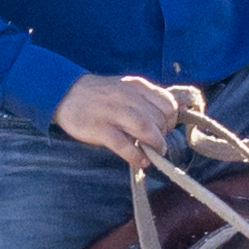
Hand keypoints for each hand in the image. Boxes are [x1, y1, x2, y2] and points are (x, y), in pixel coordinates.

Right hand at [52, 74, 183, 164]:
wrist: (67, 92)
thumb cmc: (102, 94)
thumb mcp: (128, 87)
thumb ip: (149, 98)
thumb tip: (181, 107)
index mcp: (138, 87)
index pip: (168, 104)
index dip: (171, 120)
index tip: (164, 129)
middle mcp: (128, 98)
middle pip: (159, 119)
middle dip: (162, 135)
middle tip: (156, 144)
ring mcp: (114, 113)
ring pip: (146, 130)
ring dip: (154, 146)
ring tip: (153, 154)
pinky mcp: (100, 129)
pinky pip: (125, 145)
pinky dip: (136, 156)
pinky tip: (140, 161)